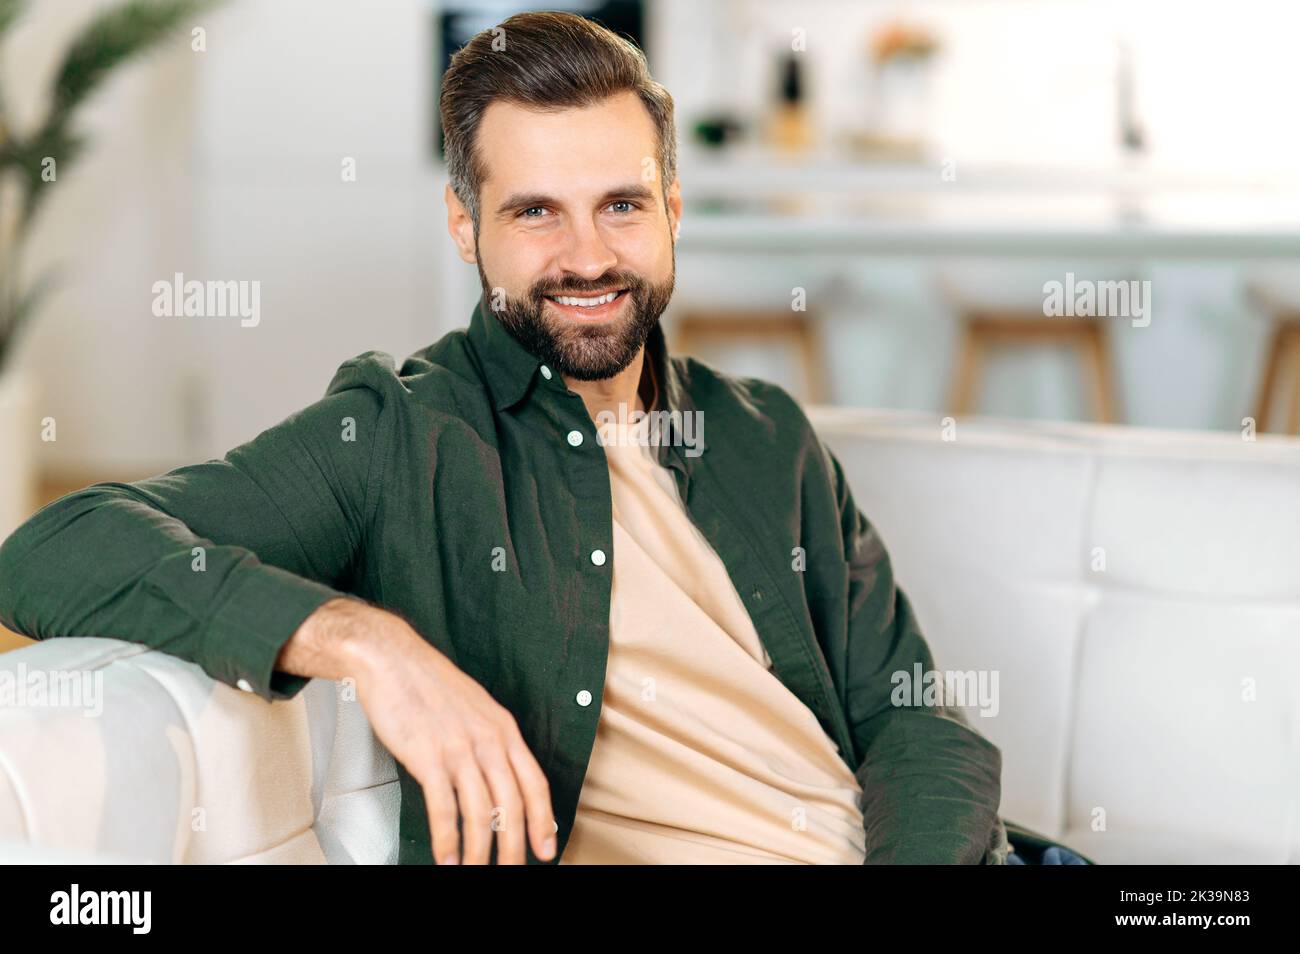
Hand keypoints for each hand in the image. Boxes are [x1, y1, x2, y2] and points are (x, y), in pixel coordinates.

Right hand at [298, 600, 556, 863]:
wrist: (392, 659)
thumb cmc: (429, 684)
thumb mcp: (475, 708)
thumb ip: (489, 741)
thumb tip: (497, 777)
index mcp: (503, 729)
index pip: (534, 782)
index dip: (543, 820)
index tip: (547, 848)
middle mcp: (488, 740)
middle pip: (512, 805)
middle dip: (515, 846)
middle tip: (513, 869)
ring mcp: (459, 749)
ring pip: (481, 813)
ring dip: (480, 852)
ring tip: (475, 872)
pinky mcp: (428, 757)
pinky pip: (444, 808)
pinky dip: (447, 839)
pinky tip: (447, 857)